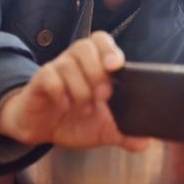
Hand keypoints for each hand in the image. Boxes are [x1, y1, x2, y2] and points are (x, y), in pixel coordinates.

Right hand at [0, 32, 148, 151]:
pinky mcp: (39, 81)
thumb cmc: (74, 121)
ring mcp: (56, 69)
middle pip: (85, 46)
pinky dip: (60, 92)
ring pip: (68, 64)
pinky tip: (65, 106)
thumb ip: (124, 133)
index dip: (109, 50)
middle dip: (97, 72)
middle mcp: (75, 61)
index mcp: (94, 65)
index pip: (101, 40)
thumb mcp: (102, 130)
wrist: (41, 130)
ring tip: (85, 109)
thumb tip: (144, 142)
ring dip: (80, 89)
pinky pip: (49, 76)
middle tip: (103, 96)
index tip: (116, 66)